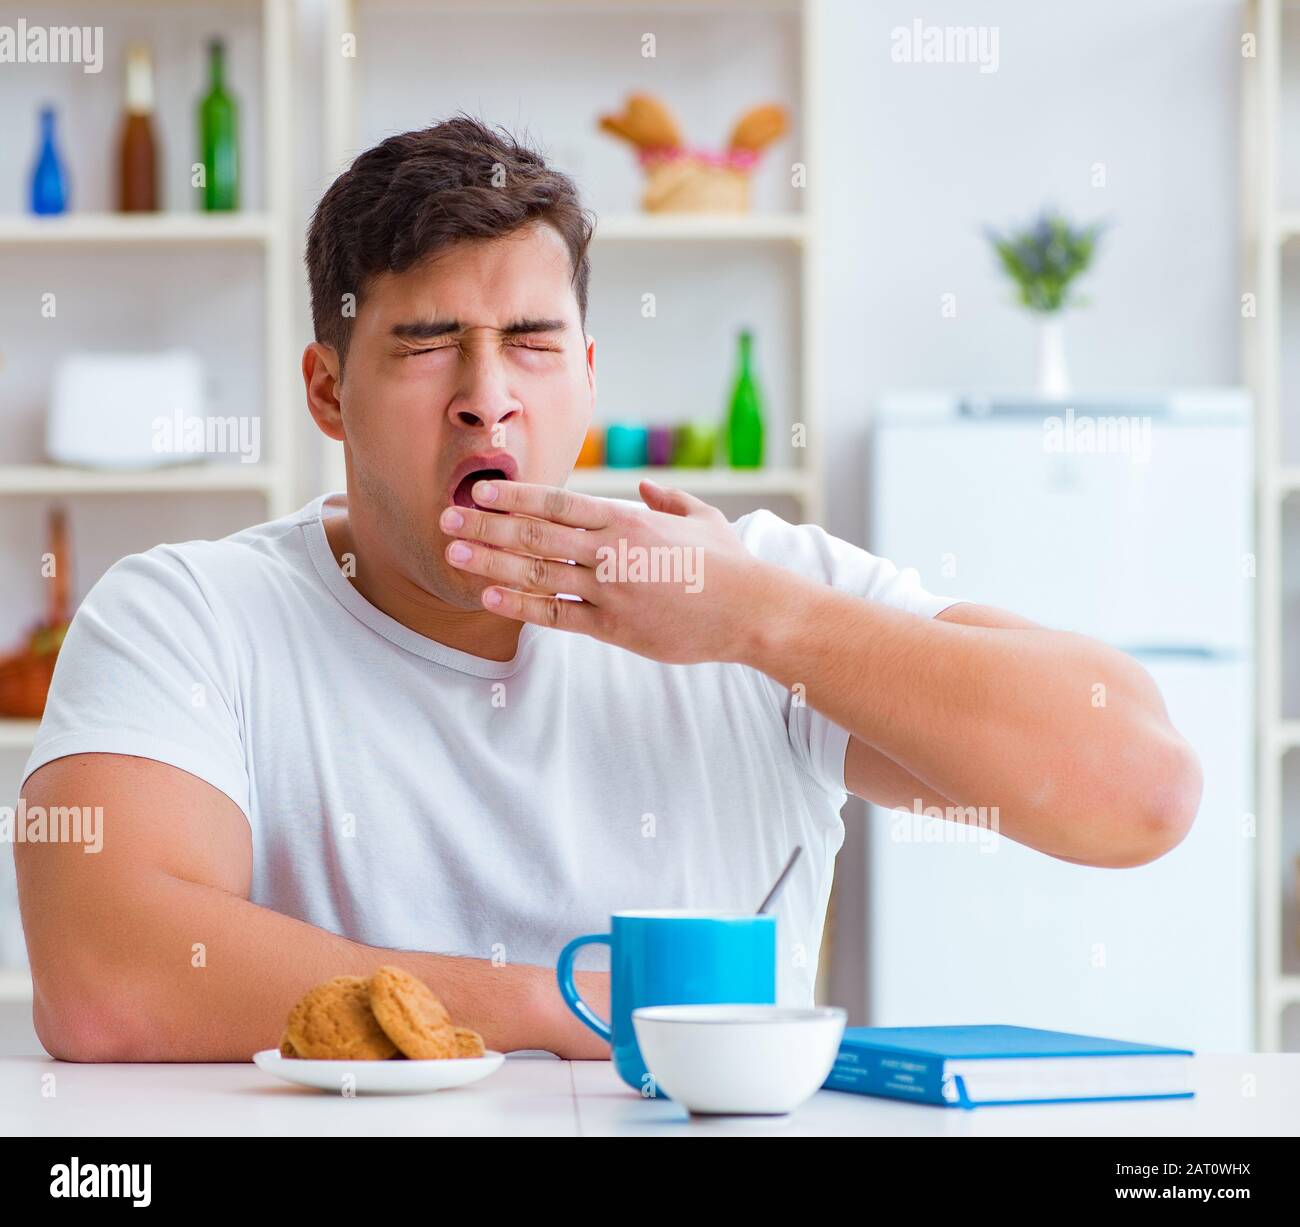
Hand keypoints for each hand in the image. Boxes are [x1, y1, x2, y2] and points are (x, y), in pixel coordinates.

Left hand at [438, 477, 776, 664]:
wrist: (752, 611)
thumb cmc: (730, 564)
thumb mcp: (702, 518)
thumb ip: (667, 500)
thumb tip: (644, 489)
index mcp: (627, 520)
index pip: (557, 504)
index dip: (513, 497)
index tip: (479, 492)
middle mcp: (611, 551)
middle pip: (534, 535)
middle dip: (485, 527)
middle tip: (446, 519)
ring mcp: (610, 590)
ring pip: (537, 574)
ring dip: (491, 564)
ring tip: (454, 556)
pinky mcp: (614, 627)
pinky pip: (557, 615)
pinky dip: (521, 607)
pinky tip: (491, 598)